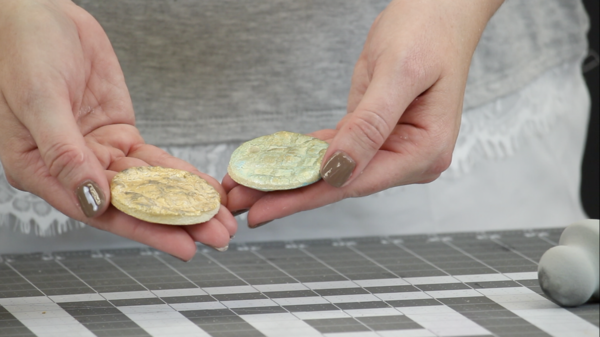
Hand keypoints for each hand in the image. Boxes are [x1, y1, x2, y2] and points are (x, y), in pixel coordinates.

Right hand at [0, 0, 235, 259]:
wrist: (39, 15)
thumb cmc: (22, 51)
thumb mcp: (39, 100)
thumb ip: (65, 152)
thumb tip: (93, 199)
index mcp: (40, 170)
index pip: (99, 211)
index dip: (144, 229)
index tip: (182, 244)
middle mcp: (73, 168)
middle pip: (131, 204)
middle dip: (176, 221)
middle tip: (216, 236)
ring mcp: (99, 151)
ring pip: (148, 185)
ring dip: (186, 202)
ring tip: (220, 219)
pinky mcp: (120, 134)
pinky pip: (154, 159)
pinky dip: (182, 174)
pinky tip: (205, 188)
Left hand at [224, 0, 502, 226]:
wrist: (439, 10)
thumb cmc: (429, 33)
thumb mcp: (398, 74)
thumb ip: (369, 124)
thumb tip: (338, 168)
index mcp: (424, 151)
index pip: (354, 182)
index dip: (306, 198)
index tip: (265, 208)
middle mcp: (408, 157)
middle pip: (339, 183)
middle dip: (288, 194)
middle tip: (240, 203)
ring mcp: (391, 146)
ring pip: (332, 170)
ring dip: (289, 178)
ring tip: (247, 188)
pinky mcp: (374, 134)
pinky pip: (334, 150)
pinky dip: (303, 157)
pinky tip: (275, 165)